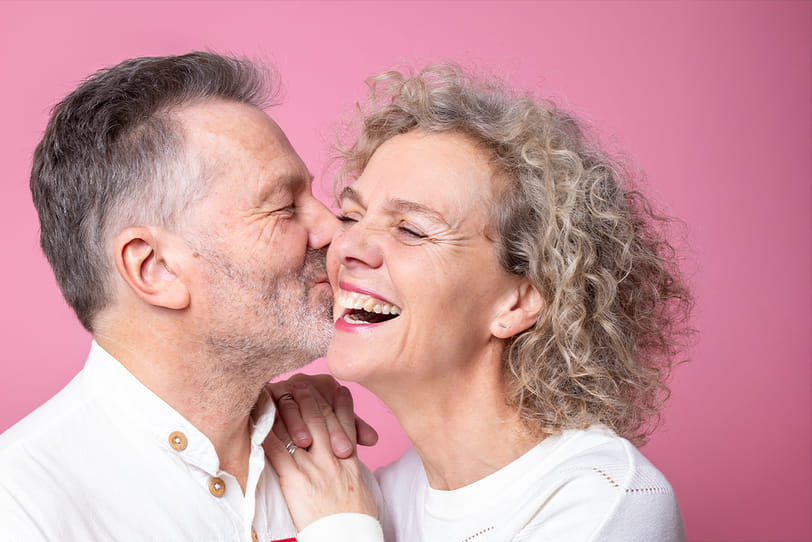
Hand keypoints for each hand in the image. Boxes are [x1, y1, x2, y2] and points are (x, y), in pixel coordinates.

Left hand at [265, 380, 377, 529]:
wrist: (349, 536)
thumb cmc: (356, 518)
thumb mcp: (360, 485)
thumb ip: (350, 465)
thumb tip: (345, 455)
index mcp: (350, 458)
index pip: (343, 419)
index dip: (336, 401)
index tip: (330, 388)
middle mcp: (334, 456)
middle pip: (320, 416)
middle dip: (308, 396)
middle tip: (298, 381)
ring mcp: (314, 466)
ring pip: (299, 426)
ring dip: (285, 407)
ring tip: (276, 391)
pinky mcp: (295, 480)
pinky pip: (277, 450)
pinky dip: (267, 433)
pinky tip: (258, 421)